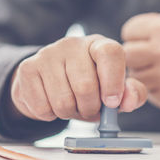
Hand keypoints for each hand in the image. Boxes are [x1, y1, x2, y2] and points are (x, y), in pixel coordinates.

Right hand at [10, 35, 146, 121]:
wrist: (50, 79)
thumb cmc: (91, 84)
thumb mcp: (116, 88)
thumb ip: (131, 94)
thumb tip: (128, 101)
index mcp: (98, 45)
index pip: (110, 53)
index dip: (114, 82)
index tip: (112, 102)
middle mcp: (73, 44)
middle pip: (85, 86)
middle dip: (90, 108)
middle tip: (90, 109)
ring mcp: (48, 54)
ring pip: (63, 101)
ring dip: (70, 114)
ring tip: (72, 105)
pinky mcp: (27, 68)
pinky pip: (43, 107)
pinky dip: (51, 115)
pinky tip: (53, 103)